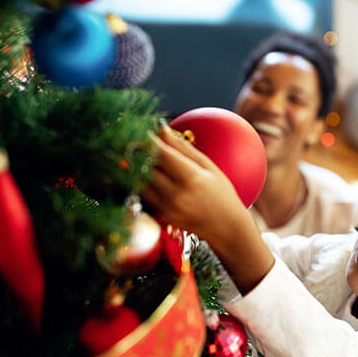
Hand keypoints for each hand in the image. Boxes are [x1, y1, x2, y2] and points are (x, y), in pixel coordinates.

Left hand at [142, 125, 273, 293]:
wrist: (227, 229)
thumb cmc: (223, 195)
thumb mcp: (208, 167)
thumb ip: (183, 148)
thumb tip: (162, 129)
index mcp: (190, 178)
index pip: (160, 153)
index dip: (147, 139)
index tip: (140, 127)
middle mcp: (175, 195)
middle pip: (146, 167)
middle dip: (137, 151)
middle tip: (131, 138)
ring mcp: (166, 207)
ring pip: (140, 181)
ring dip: (135, 166)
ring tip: (134, 154)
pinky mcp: (161, 215)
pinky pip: (143, 194)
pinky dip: (140, 181)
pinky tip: (141, 172)